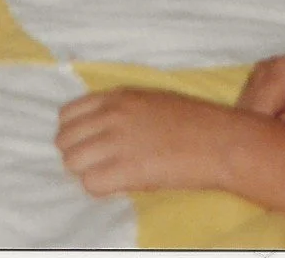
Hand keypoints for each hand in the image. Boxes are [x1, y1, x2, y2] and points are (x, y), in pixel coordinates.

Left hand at [57, 87, 251, 195]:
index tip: (90, 144)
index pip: (67, 114)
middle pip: (64, 140)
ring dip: (88, 172)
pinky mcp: (127, 168)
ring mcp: (117, 141)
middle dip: (78, 154)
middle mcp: (111, 115)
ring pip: (72, 163)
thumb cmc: (194, 121)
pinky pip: (91, 183)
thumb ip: (121, 109)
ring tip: (111, 175)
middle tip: (100, 164)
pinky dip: (101, 188)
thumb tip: (98, 128)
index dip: (75, 133)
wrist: (220, 140)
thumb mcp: (151, 100)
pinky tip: (121, 184)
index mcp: (117, 96)